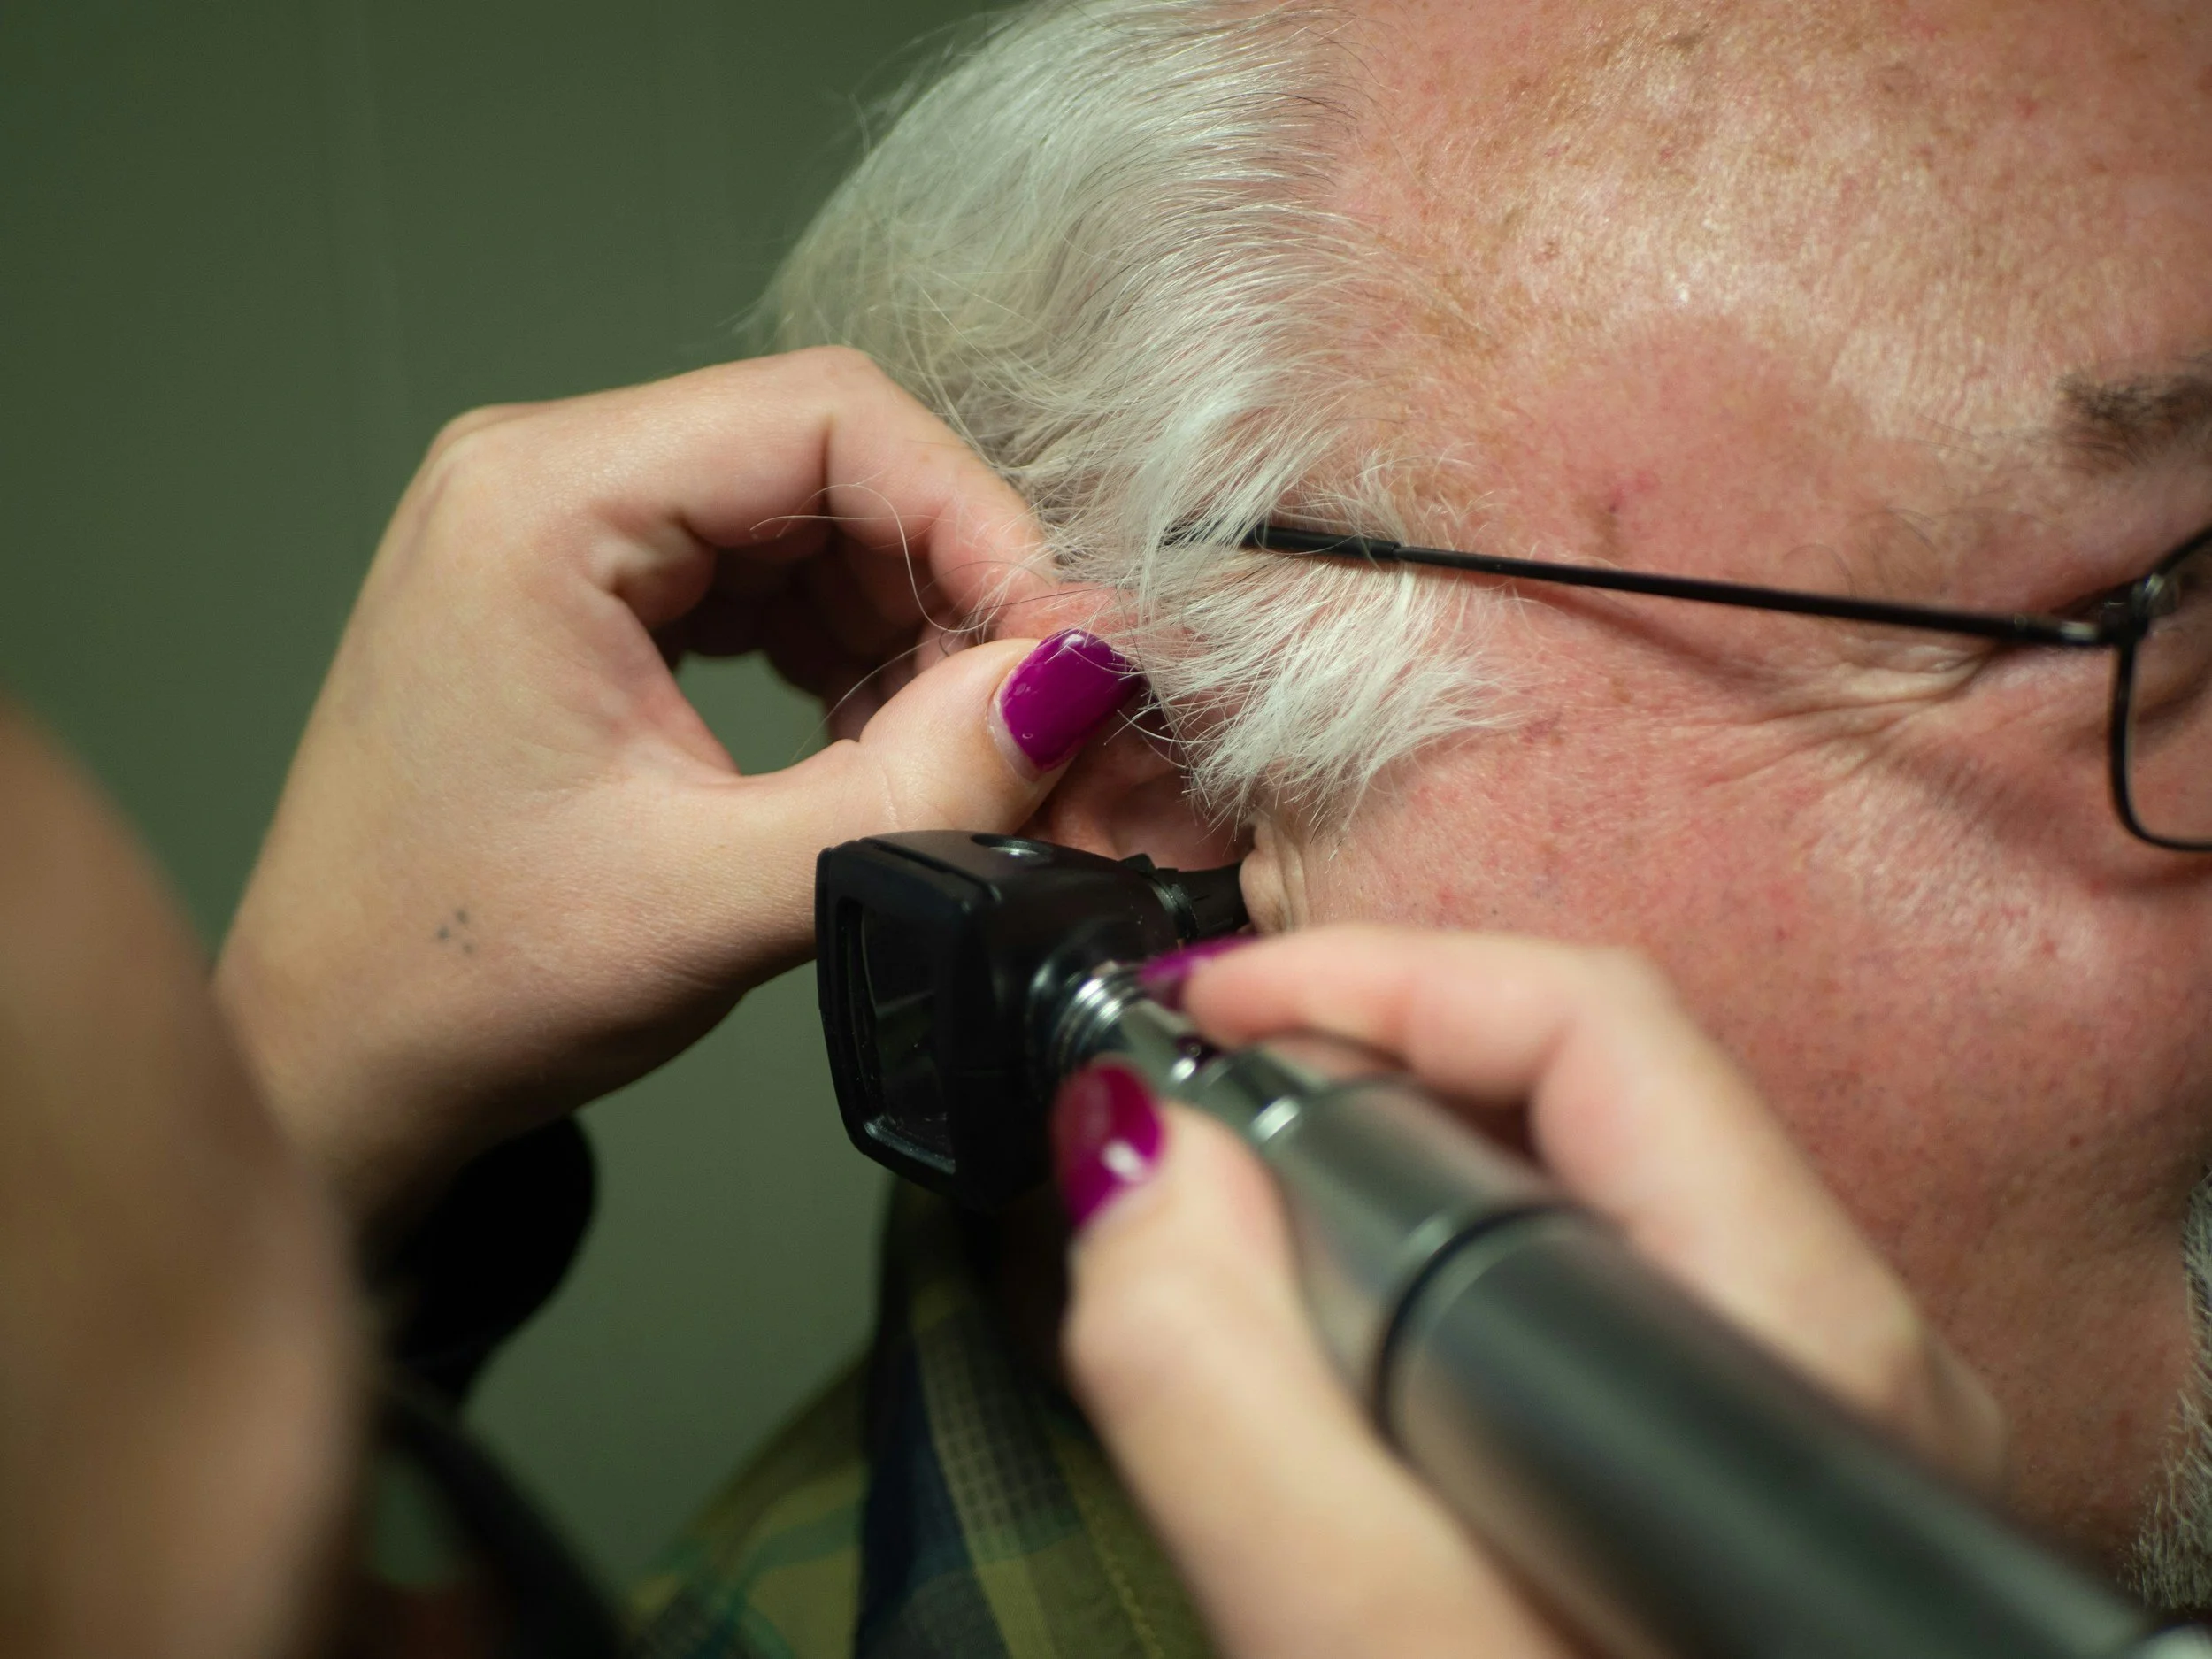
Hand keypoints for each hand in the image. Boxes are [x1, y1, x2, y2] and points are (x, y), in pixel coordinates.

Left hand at [217, 348, 1134, 1235]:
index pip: (826, 421)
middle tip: (1048, 719)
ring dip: (919, 632)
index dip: (977, 519)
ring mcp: (571, 538)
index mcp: (538, 503)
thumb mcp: (711, 897)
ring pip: (818, 526)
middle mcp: (546, 484)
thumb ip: (911, 790)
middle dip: (959, 588)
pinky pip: (776, 584)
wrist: (341, 1065)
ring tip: (969, 756)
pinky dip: (858, 661)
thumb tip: (1071, 687)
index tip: (1066, 642)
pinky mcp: (602, 601)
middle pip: (831, 465)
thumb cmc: (456, 981)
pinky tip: (889, 749)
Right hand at [1052, 926, 2004, 1658]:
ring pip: (1555, 1199)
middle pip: (1574, 1094)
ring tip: (1211, 1231)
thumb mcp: (1363, 1647)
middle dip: (1344, 1075)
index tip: (1183, 1019)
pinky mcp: (1708, 1481)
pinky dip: (1405, 1279)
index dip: (1367, 985)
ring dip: (1363, 1182)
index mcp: (1805, 1364)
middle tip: (1168, 1120)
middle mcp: (1836, 1367)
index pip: (1588, 1033)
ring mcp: (1783, 1429)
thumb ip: (1222, 1393)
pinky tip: (1313, 1349)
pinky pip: (1555, 1299)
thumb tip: (1126, 1151)